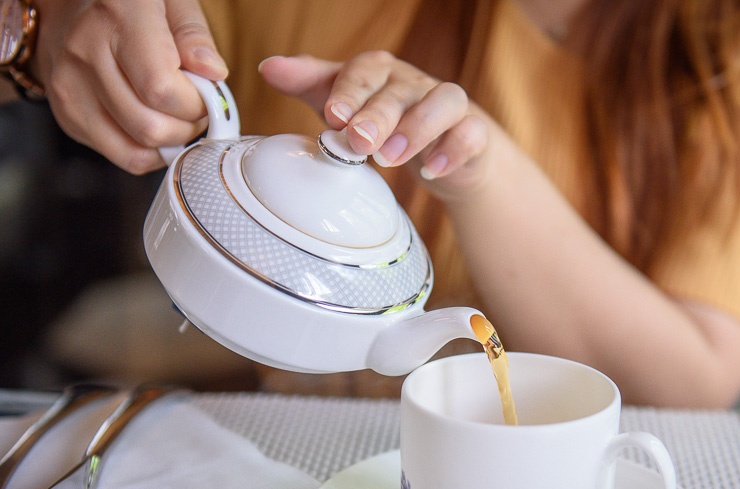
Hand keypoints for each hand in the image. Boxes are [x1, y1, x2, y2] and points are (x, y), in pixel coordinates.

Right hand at [32, 0, 227, 173]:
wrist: (67, 9)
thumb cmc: (130, 6)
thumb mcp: (171, 1)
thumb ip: (194, 35)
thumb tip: (213, 73)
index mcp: (117, 16)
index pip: (161, 89)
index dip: (195, 104)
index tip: (207, 95)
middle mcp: (85, 51)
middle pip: (150, 126)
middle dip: (188, 127)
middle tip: (195, 109)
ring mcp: (69, 86)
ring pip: (137, 149)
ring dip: (171, 142)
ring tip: (176, 116)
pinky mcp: (67, 115)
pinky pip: (123, 156)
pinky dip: (151, 151)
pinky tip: (155, 124)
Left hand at [258, 52, 489, 196]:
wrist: (443, 150)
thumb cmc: (386, 122)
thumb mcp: (345, 105)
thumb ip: (310, 84)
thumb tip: (267, 67)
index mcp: (380, 72)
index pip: (363, 71)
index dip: (349, 92)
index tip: (333, 116)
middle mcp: (414, 83)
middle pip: (398, 90)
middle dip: (376, 115)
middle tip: (358, 143)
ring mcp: (447, 105)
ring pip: (442, 102)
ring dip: (416, 129)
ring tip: (390, 159)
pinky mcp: (472, 131)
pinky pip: (470, 133)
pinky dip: (454, 150)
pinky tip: (432, 171)